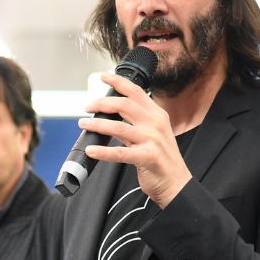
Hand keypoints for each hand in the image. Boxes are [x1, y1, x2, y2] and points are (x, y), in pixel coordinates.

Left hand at [77, 73, 193, 207]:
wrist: (176, 183)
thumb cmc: (160, 159)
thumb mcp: (152, 134)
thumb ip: (134, 123)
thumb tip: (109, 115)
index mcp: (157, 114)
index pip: (136, 91)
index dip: (118, 81)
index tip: (102, 76)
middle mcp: (155, 123)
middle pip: (124, 104)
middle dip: (101, 103)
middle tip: (87, 107)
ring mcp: (152, 140)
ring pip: (118, 127)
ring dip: (97, 124)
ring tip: (84, 124)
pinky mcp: (147, 157)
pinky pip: (119, 152)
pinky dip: (102, 151)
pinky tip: (91, 150)